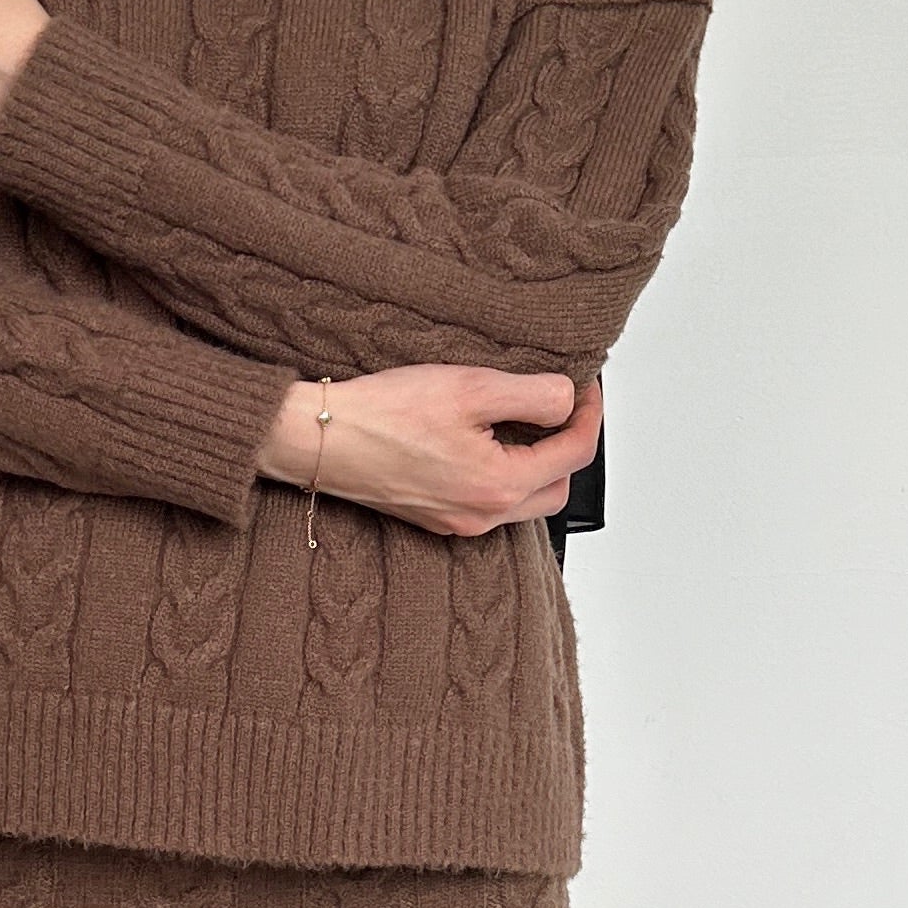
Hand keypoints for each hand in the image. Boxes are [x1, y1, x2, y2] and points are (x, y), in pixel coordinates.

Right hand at [261, 365, 600, 538]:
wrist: (319, 439)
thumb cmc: (382, 414)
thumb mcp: (469, 388)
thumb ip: (532, 395)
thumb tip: (567, 399)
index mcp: (498, 485)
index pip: (574, 454)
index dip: (589, 414)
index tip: (584, 386)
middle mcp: (482, 514)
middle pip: (557, 487)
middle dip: (568, 446)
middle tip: (562, 406)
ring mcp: (458, 522)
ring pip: (524, 501)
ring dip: (537, 465)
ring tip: (525, 422)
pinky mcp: (436, 518)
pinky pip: (490, 503)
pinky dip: (504, 475)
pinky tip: (487, 443)